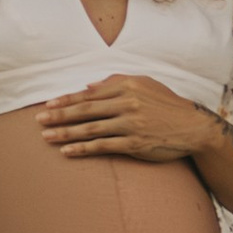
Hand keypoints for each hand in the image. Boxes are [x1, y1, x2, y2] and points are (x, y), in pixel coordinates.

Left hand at [36, 75, 219, 166]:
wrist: (193, 127)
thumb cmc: (167, 105)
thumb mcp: (145, 84)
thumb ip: (116, 82)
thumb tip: (89, 85)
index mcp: (127, 86)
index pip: (90, 94)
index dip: (67, 100)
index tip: (48, 106)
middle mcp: (127, 103)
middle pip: (86, 110)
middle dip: (59, 116)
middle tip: (39, 122)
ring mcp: (130, 124)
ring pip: (91, 128)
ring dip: (66, 133)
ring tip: (47, 137)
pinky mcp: (134, 143)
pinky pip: (103, 146)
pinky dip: (83, 148)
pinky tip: (68, 151)